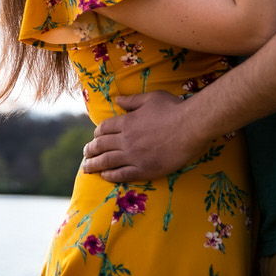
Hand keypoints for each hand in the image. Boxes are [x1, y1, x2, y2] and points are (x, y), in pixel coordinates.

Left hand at [81, 91, 198, 181]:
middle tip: (85, 154)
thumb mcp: (151, 98)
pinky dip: (111, 176)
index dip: (97, 133)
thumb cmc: (173, 108)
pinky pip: (123, 174)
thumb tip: (117, 100)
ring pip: (108, 161)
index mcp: (127, 122)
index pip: (104, 128)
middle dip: (90, 150)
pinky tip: (105, 177)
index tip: (94, 137)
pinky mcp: (145, 169)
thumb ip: (132, 100)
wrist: (191, 126)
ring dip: (94, 165)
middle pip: (101, 146)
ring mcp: (134, 156)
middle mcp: (126, 139)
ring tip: (86, 168)